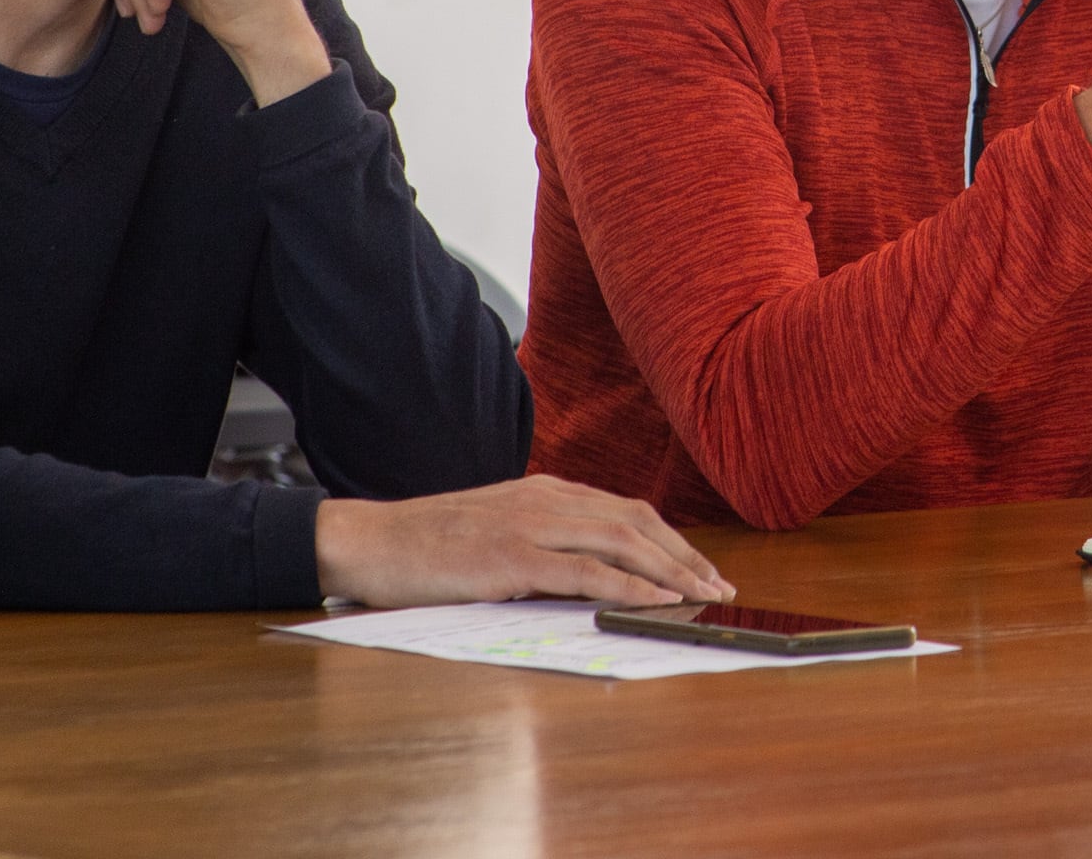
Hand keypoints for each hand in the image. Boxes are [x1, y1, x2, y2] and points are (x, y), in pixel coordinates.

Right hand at [313, 477, 734, 609]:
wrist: (370, 541)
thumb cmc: (428, 544)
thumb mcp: (496, 529)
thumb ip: (542, 540)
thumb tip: (590, 571)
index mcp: (546, 490)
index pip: (627, 509)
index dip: (671, 539)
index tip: (701, 568)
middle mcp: (547, 499)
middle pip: (637, 521)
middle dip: (685, 556)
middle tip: (720, 587)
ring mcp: (531, 524)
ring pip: (622, 540)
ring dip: (671, 570)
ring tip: (703, 595)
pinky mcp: (513, 557)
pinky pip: (585, 570)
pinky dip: (629, 585)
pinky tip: (656, 601)